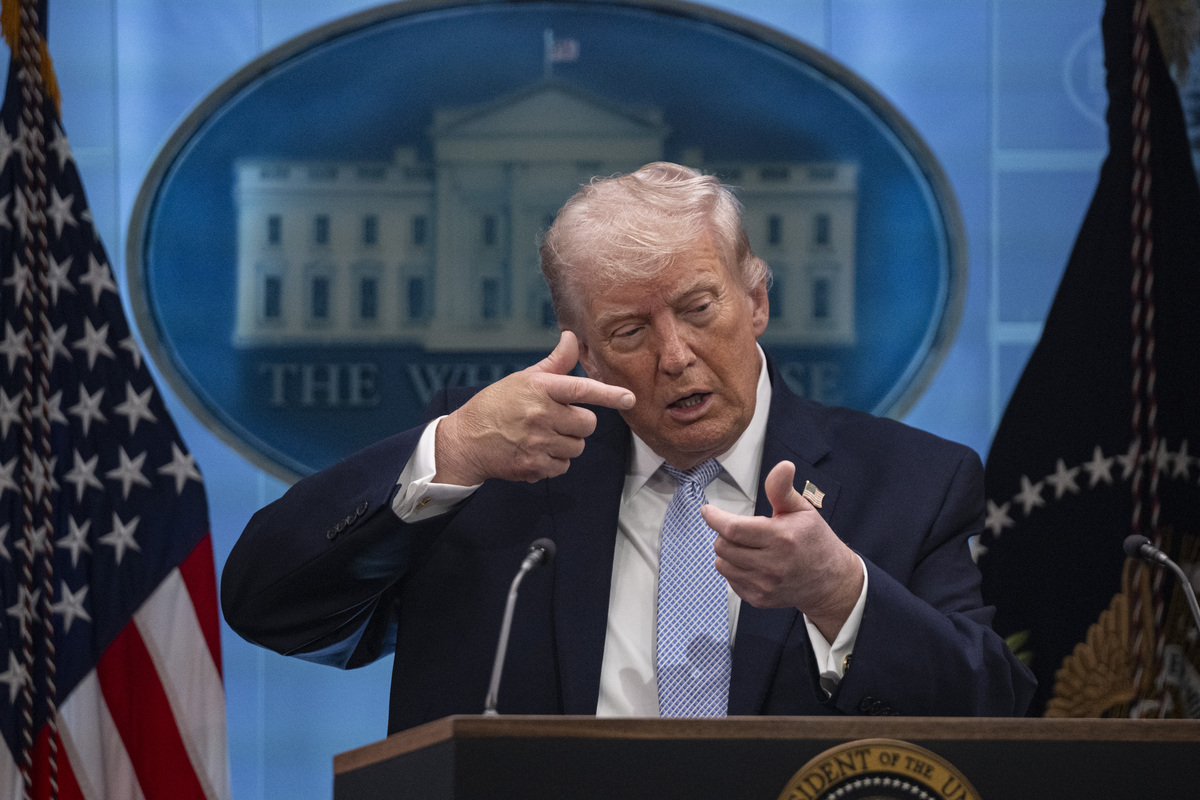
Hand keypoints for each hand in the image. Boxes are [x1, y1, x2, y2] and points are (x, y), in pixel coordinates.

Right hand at [434, 331, 634, 484]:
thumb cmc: (496, 405)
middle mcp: (540, 414)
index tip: (629, 399)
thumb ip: (554, 363)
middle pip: (587, 424)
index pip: (581, 389)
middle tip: (557, 420)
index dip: (608, 394)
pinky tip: (536, 452)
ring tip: (543, 436)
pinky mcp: (533, 465)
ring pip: (577, 447)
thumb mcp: (523, 379)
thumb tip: (571, 337)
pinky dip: (554, 462)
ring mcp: (537, 442)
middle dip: (578, 424)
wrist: (465, 440)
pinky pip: (563, 466)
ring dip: (566, 444)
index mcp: (540, 389)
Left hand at [702, 460, 863, 640]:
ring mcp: (764, 585)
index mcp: (781, 538)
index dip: (715, 518)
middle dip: (723, 534)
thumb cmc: (814, 541)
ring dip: (726, 552)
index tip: (708, 511)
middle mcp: (772, 565)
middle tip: (736, 528)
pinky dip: (734, 569)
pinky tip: (751, 562)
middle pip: (723, 547)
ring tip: (745, 545)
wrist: (830, 580)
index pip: (733, 529)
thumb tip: (783, 466)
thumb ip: (782, 489)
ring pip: (722, 564)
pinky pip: (730, 580)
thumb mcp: (802, 509)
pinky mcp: (759, 599)